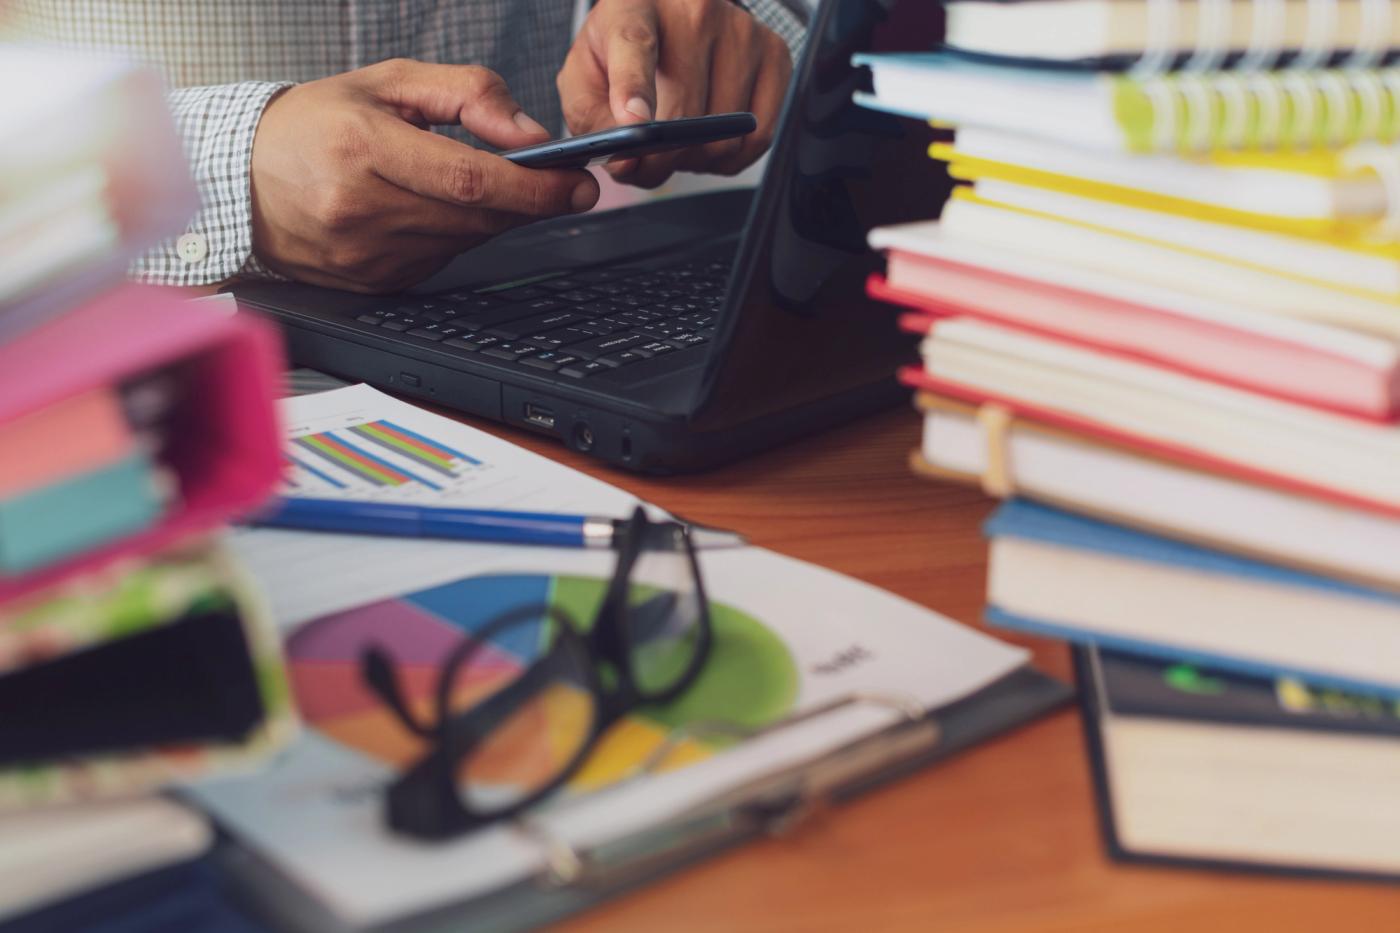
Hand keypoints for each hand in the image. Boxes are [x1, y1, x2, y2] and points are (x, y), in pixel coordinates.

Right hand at [250, 59, 599, 292]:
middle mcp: (359, 208)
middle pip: (475, 216)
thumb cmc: (314, 124)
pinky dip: (456, 237)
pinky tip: (435, 211)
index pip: (469, 179)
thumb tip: (528, 132)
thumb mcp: (387, 82)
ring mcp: (364, 254)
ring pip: (465, 242)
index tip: (579, 183)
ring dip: (493, 218)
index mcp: (360, 147)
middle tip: (563, 184)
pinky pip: (440, 261)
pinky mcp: (372, 283)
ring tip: (487, 186)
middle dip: (529, 202)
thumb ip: (466, 93)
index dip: (534, 187)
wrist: (240, 180)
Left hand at [557, 0, 792, 188]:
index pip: (635, 47)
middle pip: (684, 113)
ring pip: (723, 135)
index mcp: (636, 4)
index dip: (635, 91)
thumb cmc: (623, 50)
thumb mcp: (586, 76)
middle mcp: (696, 10)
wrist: (671, 16)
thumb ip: (591, 121)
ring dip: (696, 158)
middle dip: (660, 158)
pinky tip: (709, 140)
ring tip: (678, 138)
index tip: (635, 125)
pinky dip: (731, 156)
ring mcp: (742, 31)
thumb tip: (627, 163)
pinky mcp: (775, 55)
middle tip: (646, 160)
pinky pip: (758, 136)